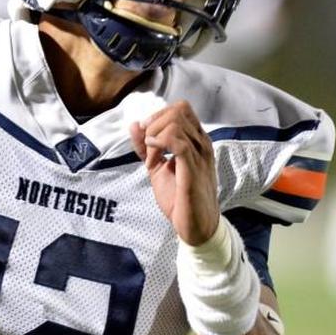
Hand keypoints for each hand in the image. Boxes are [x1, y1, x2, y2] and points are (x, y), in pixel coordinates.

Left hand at [129, 101, 219, 244]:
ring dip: (154, 136)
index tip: (146, 136)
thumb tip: (134, 124)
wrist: (196, 226)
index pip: (181, 108)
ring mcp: (200, 154)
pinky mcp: (194, 168)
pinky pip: (178, 141)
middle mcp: (201, 143)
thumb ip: (146, 146)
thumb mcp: (157, 168)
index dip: (158, 116)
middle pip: (178, 110)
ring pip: (176, 122)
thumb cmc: (180, 197)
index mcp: (196, 141)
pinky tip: (153, 159)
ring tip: (151, 157)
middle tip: (147, 147)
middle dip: (155, 124)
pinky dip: (159, 144)